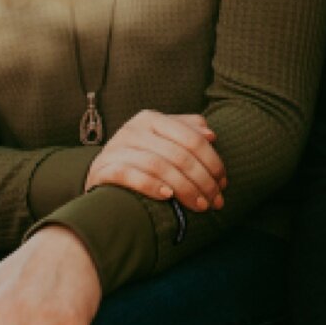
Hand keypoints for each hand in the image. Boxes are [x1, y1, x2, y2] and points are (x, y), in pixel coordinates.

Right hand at [86, 109, 226, 211]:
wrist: (102, 173)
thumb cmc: (141, 157)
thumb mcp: (164, 140)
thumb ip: (187, 132)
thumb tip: (211, 135)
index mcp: (152, 119)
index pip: (192, 139)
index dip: (213, 162)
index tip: (223, 183)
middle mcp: (133, 129)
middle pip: (179, 155)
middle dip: (203, 181)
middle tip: (215, 201)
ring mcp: (116, 148)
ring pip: (158, 166)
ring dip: (184, 188)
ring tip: (200, 205)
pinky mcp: (103, 169)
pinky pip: (130, 175)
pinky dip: (151, 186)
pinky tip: (167, 197)